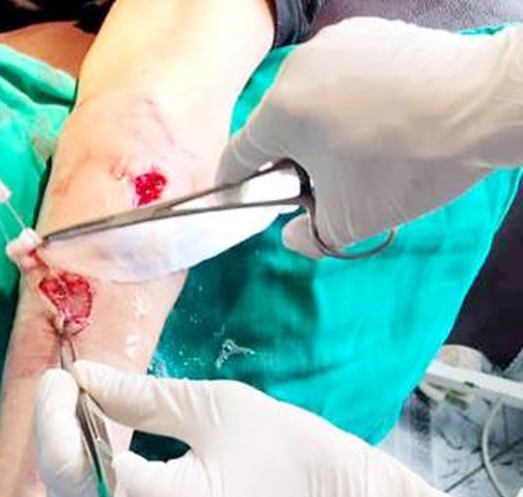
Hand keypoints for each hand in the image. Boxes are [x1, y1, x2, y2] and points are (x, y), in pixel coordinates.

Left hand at [36, 361, 522, 496]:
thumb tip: (83, 377)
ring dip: (78, 466)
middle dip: (60, 439)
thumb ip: (139, 397)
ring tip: (95, 413)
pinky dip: (103, 492)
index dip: (51, 417)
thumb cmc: (307, 463)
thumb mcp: (222, 411)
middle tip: (76, 388)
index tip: (61, 375)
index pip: (69, 469)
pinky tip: (119, 453)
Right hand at [217, 18, 517, 257]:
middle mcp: (295, 70)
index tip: (255, 202)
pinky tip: (385, 113)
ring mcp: (332, 44)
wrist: (485, 106)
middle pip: (275, 125)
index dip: (240, 187)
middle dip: (292, 155)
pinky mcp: (368, 31)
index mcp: (278, 114)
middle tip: (329, 181)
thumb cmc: (407, 165)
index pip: (237, 157)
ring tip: (364, 146)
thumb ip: (308, 237)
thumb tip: (292, 234)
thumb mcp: (352, 220)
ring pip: (309, 96)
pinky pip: (341, 73)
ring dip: (321, 124)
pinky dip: (351, 95)